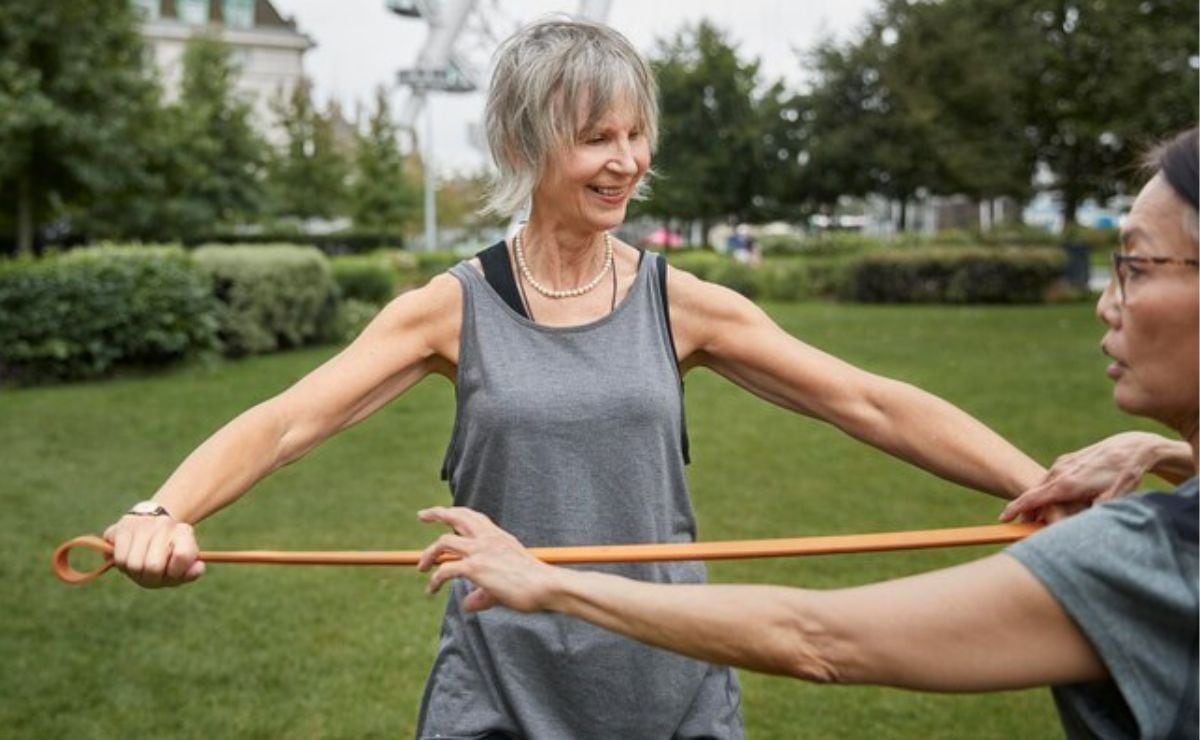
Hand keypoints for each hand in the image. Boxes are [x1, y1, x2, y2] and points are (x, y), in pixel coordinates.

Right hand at [103, 514, 204, 587]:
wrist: (146, 527)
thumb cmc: (167, 554)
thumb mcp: (182, 565)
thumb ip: (192, 572)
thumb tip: (198, 567)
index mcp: (184, 531)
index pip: (182, 556)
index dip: (175, 573)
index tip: (172, 572)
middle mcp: (163, 524)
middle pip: (153, 566)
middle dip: (151, 577)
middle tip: (153, 573)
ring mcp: (141, 525)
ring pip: (134, 565)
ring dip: (135, 572)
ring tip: (140, 565)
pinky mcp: (120, 529)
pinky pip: (119, 559)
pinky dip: (122, 566)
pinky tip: (128, 558)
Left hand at [417, 506, 557, 612]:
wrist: (546, 586)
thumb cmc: (533, 586)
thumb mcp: (505, 584)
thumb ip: (484, 592)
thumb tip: (468, 603)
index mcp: (498, 536)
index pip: (474, 518)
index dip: (457, 514)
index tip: (444, 514)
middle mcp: (488, 538)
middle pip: (457, 517)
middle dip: (437, 513)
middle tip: (422, 515)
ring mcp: (480, 551)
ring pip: (444, 542)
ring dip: (429, 554)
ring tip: (421, 567)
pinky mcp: (475, 567)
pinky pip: (445, 570)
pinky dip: (435, 580)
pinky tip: (431, 589)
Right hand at [1000, 431, 1171, 522]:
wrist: (1135, 446)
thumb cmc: (1126, 473)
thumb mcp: (1116, 497)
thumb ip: (1098, 511)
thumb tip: (1085, 525)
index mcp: (1069, 483)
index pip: (1034, 497)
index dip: (1017, 509)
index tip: (1003, 518)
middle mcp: (1061, 471)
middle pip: (1034, 492)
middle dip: (1026, 510)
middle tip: (1021, 525)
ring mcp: (1064, 463)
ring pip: (1043, 485)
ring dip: (1038, 500)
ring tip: (1037, 516)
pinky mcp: (1070, 460)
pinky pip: (1052, 478)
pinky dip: (1047, 490)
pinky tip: (1055, 499)